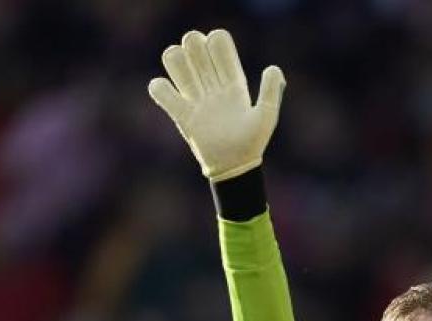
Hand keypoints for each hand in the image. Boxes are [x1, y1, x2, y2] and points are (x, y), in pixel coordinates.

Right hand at [148, 29, 284, 181]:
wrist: (234, 167)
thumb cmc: (252, 142)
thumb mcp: (266, 116)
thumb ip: (270, 91)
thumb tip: (273, 68)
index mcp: (232, 80)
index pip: (219, 43)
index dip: (217, 41)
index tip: (221, 59)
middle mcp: (212, 84)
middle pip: (194, 44)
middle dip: (194, 44)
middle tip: (202, 66)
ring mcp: (195, 97)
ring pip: (173, 59)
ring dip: (175, 60)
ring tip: (186, 79)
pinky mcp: (181, 114)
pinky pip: (159, 90)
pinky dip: (159, 88)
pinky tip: (170, 96)